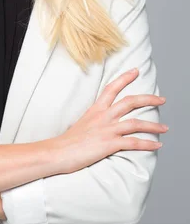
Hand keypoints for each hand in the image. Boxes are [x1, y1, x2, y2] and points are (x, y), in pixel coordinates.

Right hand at [51, 68, 167, 174]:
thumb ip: (93, 121)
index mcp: (95, 109)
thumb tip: (99, 123)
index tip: (136, 71)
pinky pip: (133, 143)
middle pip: (130, 102)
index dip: (125, 78)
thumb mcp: (81, 124)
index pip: (111, 88)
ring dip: (153, 126)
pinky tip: (157, 145)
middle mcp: (103, 116)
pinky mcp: (109, 144)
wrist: (58, 152)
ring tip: (165, 128)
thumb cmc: (67, 142)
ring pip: (136, 123)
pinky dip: (148, 144)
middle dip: (149, 99)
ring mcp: (107, 130)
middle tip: (162, 99)